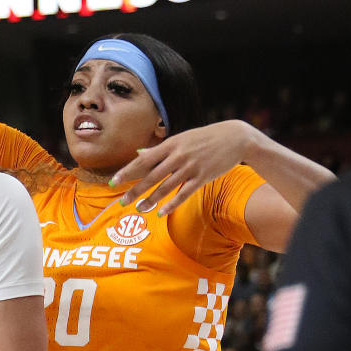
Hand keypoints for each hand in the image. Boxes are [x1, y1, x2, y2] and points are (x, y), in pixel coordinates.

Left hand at [111, 119, 256, 216]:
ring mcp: (191, 167)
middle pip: (151, 176)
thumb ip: (160, 149)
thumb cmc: (204, 138)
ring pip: (166, 186)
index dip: (128, 171)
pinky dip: (172, 203)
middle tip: (122, 202)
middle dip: (135, 190)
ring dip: (151, 199)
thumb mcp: (181, 139)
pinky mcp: (203, 177)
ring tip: (139, 209)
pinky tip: (161, 212)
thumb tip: (139, 153)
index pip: (144, 160)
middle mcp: (178, 156)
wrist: (236, 138)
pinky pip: (184, 193)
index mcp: (170, 144)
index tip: (114, 181)